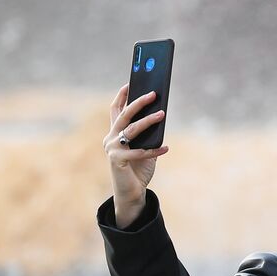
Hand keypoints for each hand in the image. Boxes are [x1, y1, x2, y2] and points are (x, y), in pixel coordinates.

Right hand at [104, 85, 168, 204]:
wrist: (131, 193)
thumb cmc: (138, 169)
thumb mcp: (145, 148)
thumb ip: (149, 135)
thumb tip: (161, 115)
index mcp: (115, 133)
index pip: (116, 110)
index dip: (122, 96)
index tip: (131, 82)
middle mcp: (110, 138)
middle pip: (124, 115)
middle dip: (138, 102)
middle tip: (153, 94)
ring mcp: (112, 149)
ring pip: (131, 130)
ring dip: (148, 121)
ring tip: (162, 114)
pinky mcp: (117, 161)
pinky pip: (139, 152)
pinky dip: (154, 150)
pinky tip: (166, 148)